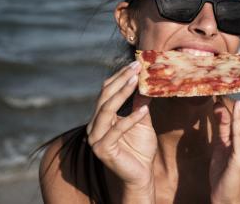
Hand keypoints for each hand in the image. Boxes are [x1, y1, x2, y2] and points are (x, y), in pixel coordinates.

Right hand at [86, 61, 157, 189]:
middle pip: (105, 96)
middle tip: (136, 67)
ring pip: (106, 109)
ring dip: (122, 93)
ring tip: (136, 81)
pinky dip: (131, 119)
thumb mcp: (142, 121)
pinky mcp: (102, 149)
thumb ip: (140, 104)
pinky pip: (117, 130)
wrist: (141, 175)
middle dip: (121, 80)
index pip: (107, 91)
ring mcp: (95, 137)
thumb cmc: (140, 147)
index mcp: (101, 116)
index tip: (134, 64)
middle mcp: (95, 124)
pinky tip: (145, 110)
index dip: (120, 77)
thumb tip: (145, 83)